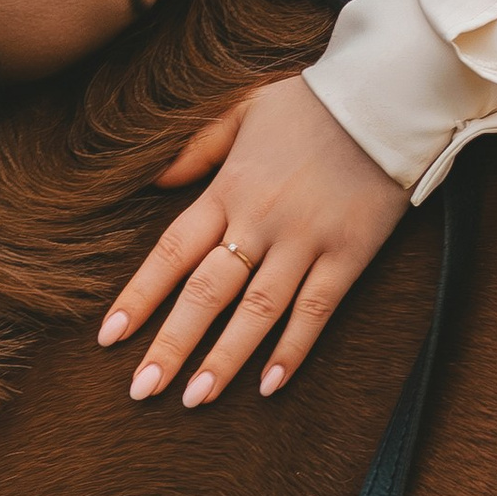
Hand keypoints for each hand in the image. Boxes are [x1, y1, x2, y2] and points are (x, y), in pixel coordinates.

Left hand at [99, 74, 408, 405]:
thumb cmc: (311, 102)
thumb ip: (196, 145)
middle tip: (142, 390)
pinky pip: (316, 310)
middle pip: (206, 293)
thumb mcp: (243, 108)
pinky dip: (293, 349)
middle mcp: (259, 221)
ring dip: (224, 359)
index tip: (110, 337)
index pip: (171, 252)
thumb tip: (154, 179)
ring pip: (256, 311)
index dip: (140, 297)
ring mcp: (305, 241)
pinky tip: (270, 386)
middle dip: (171, 344)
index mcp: (228, 189)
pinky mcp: (349, 254)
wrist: (386, 97)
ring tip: (194, 399)